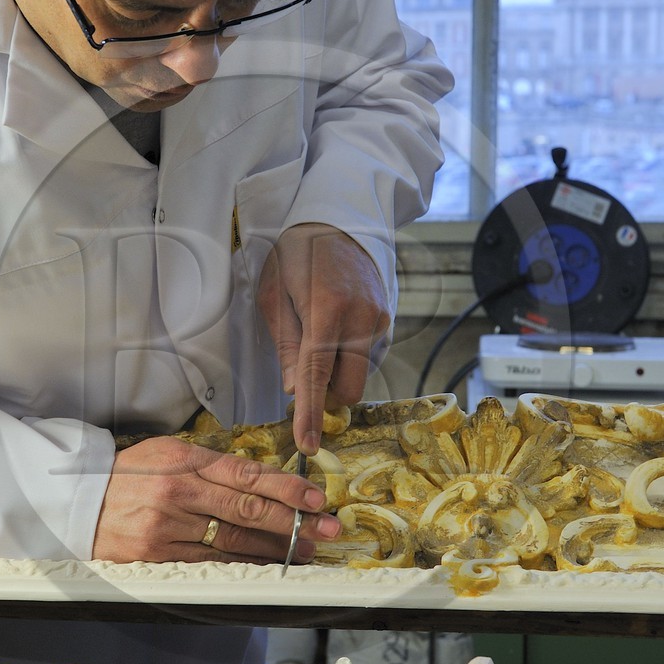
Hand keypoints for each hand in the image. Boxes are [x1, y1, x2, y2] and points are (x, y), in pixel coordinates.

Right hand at [92, 435, 342, 562]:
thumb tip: (259, 477)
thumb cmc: (127, 477)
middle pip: (247, 508)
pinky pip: (211, 562)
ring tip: (305, 550)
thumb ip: (210, 464)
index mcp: (182, 460)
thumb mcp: (165, 454)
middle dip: (294, 520)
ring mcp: (168, 527)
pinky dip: (243, 565)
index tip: (315, 497)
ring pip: (234, 540)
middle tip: (326, 528)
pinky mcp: (158, 556)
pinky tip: (266, 565)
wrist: (76, 505)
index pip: (246, 473)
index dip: (286, 487)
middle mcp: (177, 492)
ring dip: (276, 548)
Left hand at [257, 223, 390, 452]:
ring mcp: (380, 319)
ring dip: (338, 372)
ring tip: (318, 335)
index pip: (317, 375)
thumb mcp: (275, 293)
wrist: (339, 218)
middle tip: (304, 376)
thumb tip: (293, 388)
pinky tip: (336, 327)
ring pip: (360, 373)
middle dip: (326, 396)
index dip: (311, 415)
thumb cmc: (297, 253)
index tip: (308, 445)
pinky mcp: (388, 318)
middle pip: (349, 388)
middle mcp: (361, 319)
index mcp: (326, 311)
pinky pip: (368, 354)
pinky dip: (349, 354)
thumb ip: (285, 344)